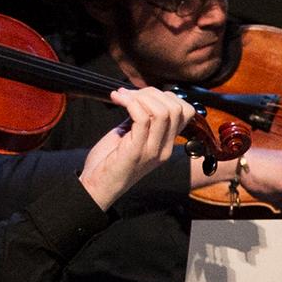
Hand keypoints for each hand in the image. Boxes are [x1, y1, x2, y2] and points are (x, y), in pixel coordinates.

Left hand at [79, 89, 195, 208]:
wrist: (96, 188)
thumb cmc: (108, 162)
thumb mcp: (129, 137)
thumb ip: (140, 120)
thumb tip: (141, 97)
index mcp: (166, 144)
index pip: (186, 112)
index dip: (167, 96)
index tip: (143, 94)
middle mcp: (164, 148)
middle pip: (176, 108)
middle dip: (152, 93)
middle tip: (129, 93)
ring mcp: (152, 150)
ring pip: (163, 112)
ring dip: (140, 96)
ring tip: (122, 96)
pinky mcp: (137, 151)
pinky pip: (143, 118)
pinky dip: (130, 103)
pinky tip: (117, 100)